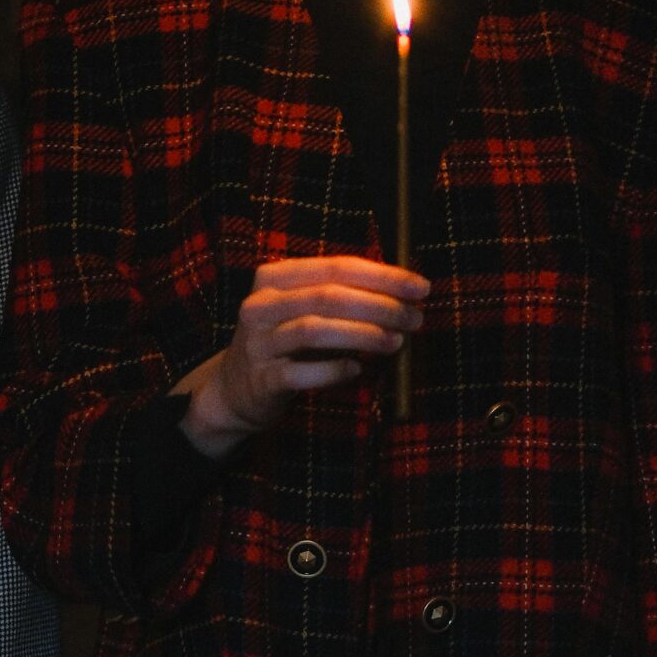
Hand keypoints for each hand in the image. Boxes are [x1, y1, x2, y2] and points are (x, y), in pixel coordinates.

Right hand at [176, 255, 430, 455]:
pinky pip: (301, 373)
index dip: (383, 276)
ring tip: (396, 342)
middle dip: (380, 306)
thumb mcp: (302, 308)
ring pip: (314, 330)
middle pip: (328, 296)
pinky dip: (334, 370)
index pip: (336, 267)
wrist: (235, 389)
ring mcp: (257, 343)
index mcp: (274, 278)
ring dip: (363, 335)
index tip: (420, 288)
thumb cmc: (284, 342)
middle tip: (414, 318)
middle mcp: (260, 305)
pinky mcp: (261, 380)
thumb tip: (403, 293)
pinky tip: (357, 369)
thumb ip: (341, 295)